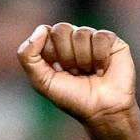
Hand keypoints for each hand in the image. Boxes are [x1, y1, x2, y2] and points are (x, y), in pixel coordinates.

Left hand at [17, 23, 136, 128]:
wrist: (101, 111)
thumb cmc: (71, 97)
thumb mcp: (41, 81)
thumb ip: (28, 56)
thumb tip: (41, 29)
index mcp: (54, 47)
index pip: (45, 32)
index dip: (50, 52)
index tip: (57, 70)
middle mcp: (72, 40)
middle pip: (61, 28)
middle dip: (65, 56)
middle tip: (73, 72)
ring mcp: (92, 38)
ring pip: (81, 32)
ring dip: (82, 60)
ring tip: (88, 73)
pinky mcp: (112, 41)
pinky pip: (100, 36)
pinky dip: (99, 57)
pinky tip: (101, 70)